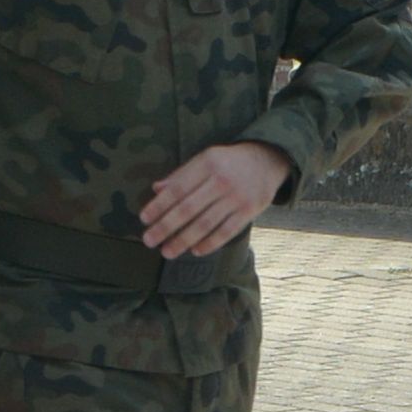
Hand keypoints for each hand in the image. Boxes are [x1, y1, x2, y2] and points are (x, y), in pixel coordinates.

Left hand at [137, 140, 288, 259]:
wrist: (268, 158)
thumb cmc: (228, 162)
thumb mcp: (205, 158)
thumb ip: (181, 175)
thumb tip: (156, 189)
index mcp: (207, 164)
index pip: (178, 188)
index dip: (159, 205)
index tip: (144, 219)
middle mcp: (221, 180)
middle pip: (188, 208)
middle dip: (166, 227)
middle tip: (149, 241)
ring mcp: (237, 197)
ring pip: (205, 223)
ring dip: (183, 240)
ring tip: (167, 252)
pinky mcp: (250, 211)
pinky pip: (226, 231)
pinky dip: (210, 243)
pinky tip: (195, 251)